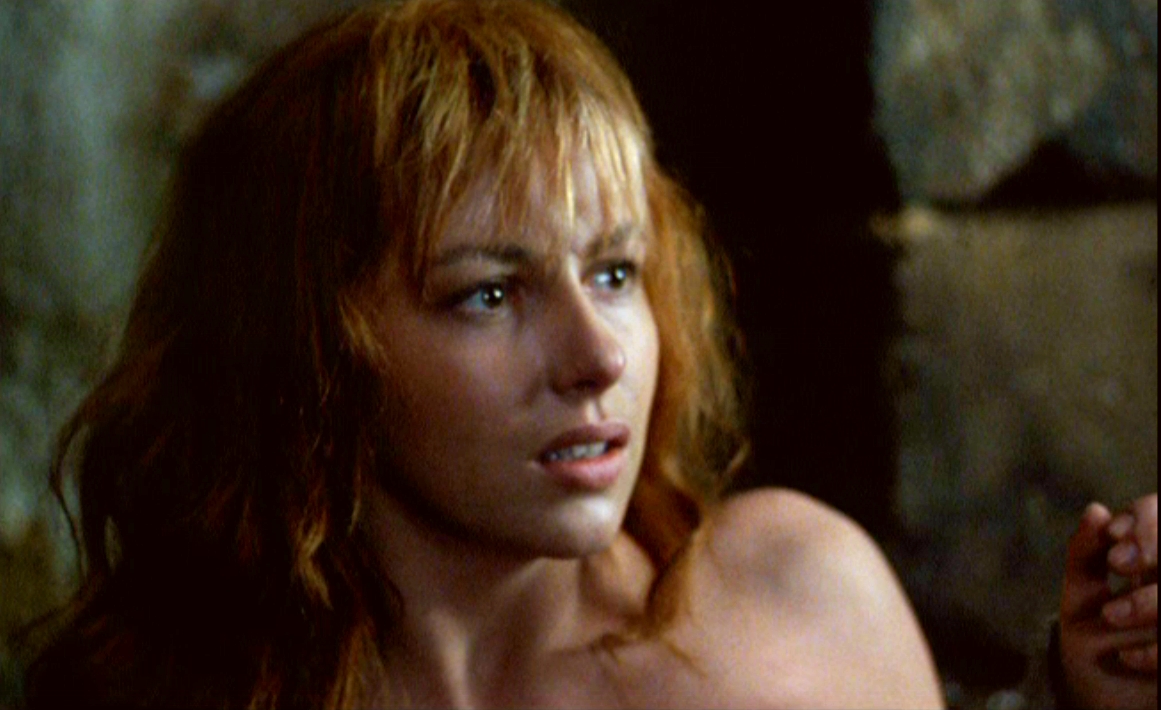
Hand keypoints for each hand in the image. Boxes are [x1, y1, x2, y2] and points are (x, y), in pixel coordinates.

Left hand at [1059, 495, 1156, 709]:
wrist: (1100, 695)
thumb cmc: (1094, 638)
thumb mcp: (1080, 595)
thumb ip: (1085, 554)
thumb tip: (1097, 510)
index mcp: (1154, 561)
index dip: (1146, 519)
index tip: (1113, 536)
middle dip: (1152, 546)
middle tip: (1119, 561)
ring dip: (1150, 601)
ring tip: (1111, 615)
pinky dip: (1155, 650)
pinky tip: (1128, 657)